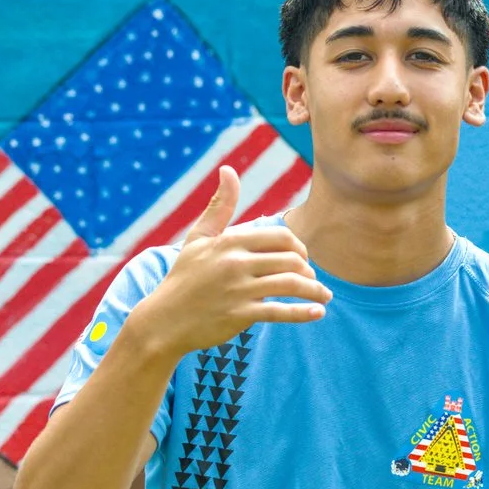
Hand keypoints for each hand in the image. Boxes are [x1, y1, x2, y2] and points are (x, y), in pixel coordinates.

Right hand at [127, 165, 328, 358]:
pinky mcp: (240, 315)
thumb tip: (228, 169)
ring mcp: (238, 290)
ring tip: (323, 297)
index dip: (299, 247)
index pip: (281, 238)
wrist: (164, 320)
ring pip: (291, 285)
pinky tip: (318, 313)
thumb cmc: (184, 276)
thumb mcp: (198, 238)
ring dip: (314, 291)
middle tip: (311, 279)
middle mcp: (236, 263)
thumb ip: (219, 205)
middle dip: (308, 270)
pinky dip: (304, 313)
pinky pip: (280, 312)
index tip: (301, 258)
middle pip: (291, 259)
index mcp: (230, 241)